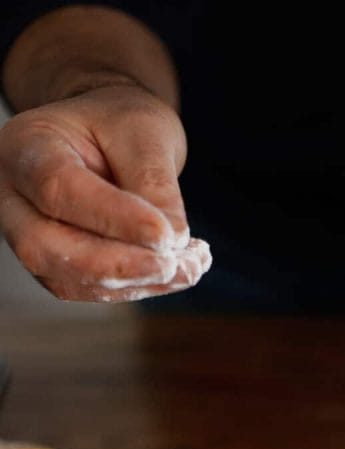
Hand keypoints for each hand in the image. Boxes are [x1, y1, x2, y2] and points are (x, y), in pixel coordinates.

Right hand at [0, 84, 210, 301]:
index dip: (113, 218)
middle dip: (115, 265)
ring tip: (189, 269)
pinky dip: (137, 287)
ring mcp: (29, 236)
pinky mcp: (57, 268)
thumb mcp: (143, 131)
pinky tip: (177, 273)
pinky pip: (90, 290)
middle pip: (45, 246)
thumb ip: (153, 182)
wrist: (107, 137)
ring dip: (133, 282)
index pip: (58, 189)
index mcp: (25, 146)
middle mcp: (15, 197)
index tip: (167, 236)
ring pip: (67, 279)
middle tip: (175, 265)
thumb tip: (173, 244)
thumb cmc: (119, 124)